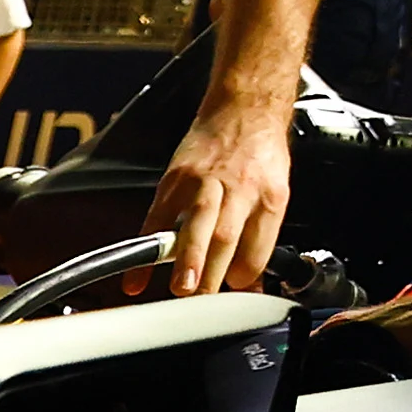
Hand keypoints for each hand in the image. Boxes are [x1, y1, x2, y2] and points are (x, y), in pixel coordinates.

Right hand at [154, 91, 295, 296]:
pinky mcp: (175, 180)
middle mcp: (238, 190)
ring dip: (188, 259)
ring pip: (196, 224)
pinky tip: (135, 279)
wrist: (243, 109)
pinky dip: (144, 251)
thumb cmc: (260, 155)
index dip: (245, 278)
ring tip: (181, 289)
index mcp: (268, 198)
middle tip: (203, 301)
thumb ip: (262, 240)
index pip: (257, 249)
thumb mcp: (276, 194)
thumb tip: (249, 287)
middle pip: (226, 237)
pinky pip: (156, 220)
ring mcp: (204, 184)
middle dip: (214, 273)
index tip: (233, 295)